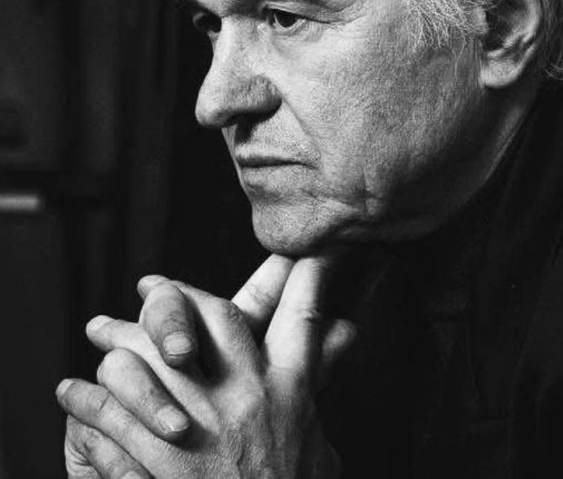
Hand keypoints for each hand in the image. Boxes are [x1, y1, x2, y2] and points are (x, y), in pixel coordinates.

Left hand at [57, 254, 354, 477]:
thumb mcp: (319, 449)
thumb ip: (321, 392)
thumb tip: (347, 339)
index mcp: (292, 394)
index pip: (304, 317)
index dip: (307, 274)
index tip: (304, 249)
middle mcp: (248, 400)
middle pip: (216, 318)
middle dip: (184, 294)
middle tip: (152, 285)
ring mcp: (202, 430)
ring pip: (152, 359)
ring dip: (121, 341)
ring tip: (102, 331)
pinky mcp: (159, 468)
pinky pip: (112, 420)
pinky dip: (88, 402)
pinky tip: (73, 391)